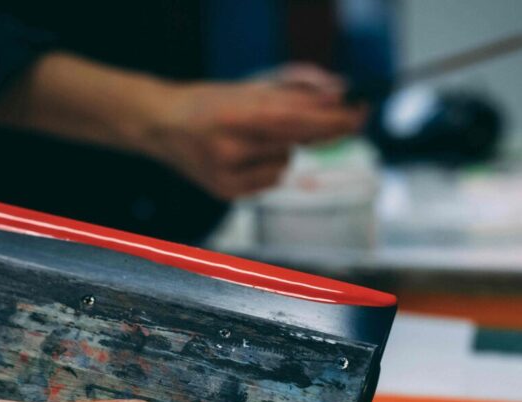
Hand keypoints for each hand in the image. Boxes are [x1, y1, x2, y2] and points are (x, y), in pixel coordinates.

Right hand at [147, 70, 366, 198]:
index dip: (330, 118)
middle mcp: (229, 149)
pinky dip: (270, 166)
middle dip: (326, 130)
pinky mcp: (227, 193)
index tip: (359, 113)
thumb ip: (292, 92)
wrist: (162, 126)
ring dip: (285, 148)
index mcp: (233, 116)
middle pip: (295, 142)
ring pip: (286, 162)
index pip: (293, 119)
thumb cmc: (210, 102)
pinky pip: (272, 180)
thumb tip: (336, 95)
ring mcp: (227, 176)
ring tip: (257, 138)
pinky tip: (249, 157)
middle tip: (354, 118)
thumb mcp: (248, 88)